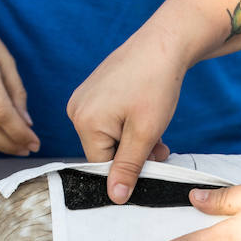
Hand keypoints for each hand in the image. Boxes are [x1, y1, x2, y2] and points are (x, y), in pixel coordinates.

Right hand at [67, 27, 185, 203]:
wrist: (165, 42)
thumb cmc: (156, 85)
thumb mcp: (145, 133)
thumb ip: (128, 167)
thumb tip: (115, 197)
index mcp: (84, 121)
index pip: (101, 163)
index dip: (129, 167)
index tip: (154, 160)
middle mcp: (76, 110)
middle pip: (104, 150)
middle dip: (133, 152)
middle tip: (161, 146)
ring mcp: (83, 98)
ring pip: (109, 136)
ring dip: (134, 140)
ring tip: (158, 130)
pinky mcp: (94, 90)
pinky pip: (109, 119)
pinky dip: (129, 124)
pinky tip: (146, 115)